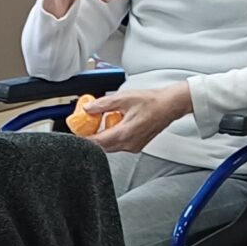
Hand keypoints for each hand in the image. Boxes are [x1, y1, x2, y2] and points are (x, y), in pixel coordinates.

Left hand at [79, 80, 193, 153]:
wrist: (169, 105)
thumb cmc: (151, 102)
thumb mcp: (123, 98)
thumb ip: (103, 104)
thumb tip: (88, 108)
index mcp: (124, 134)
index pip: (97, 142)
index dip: (84, 139)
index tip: (77, 133)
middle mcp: (128, 144)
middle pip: (102, 147)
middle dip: (92, 138)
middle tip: (85, 127)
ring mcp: (133, 147)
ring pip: (111, 147)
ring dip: (103, 137)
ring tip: (99, 124)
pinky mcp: (137, 145)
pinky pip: (119, 145)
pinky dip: (113, 137)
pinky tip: (113, 125)